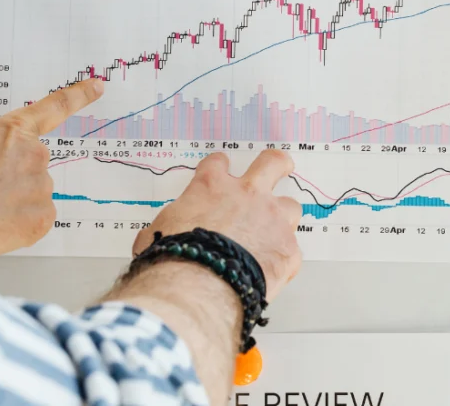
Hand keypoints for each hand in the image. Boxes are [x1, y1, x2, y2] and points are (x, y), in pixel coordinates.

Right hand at [0, 79, 103, 266]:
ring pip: (34, 193)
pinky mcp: (44, 217)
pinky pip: (36, 218)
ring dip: (14, 201)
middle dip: (12, 176)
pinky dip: (19, 224)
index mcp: (12, 131)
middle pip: (32, 164)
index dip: (80, 95)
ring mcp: (42, 186)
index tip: (98, 86)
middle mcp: (35, 155)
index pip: (55, 106)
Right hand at [131, 150, 302, 299]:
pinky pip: (290, 250)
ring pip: (290, 206)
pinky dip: (281, 259)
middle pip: (272, 163)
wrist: (199, 287)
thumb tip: (160, 235)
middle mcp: (248, 195)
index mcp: (211, 186)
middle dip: (277, 164)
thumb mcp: (159, 231)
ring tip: (276, 232)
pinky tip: (271, 271)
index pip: (218, 164)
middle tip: (279, 167)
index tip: (221, 172)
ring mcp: (272, 220)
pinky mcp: (288, 249)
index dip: (219, 168)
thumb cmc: (174, 259)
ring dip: (283, 217)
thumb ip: (172, 225)